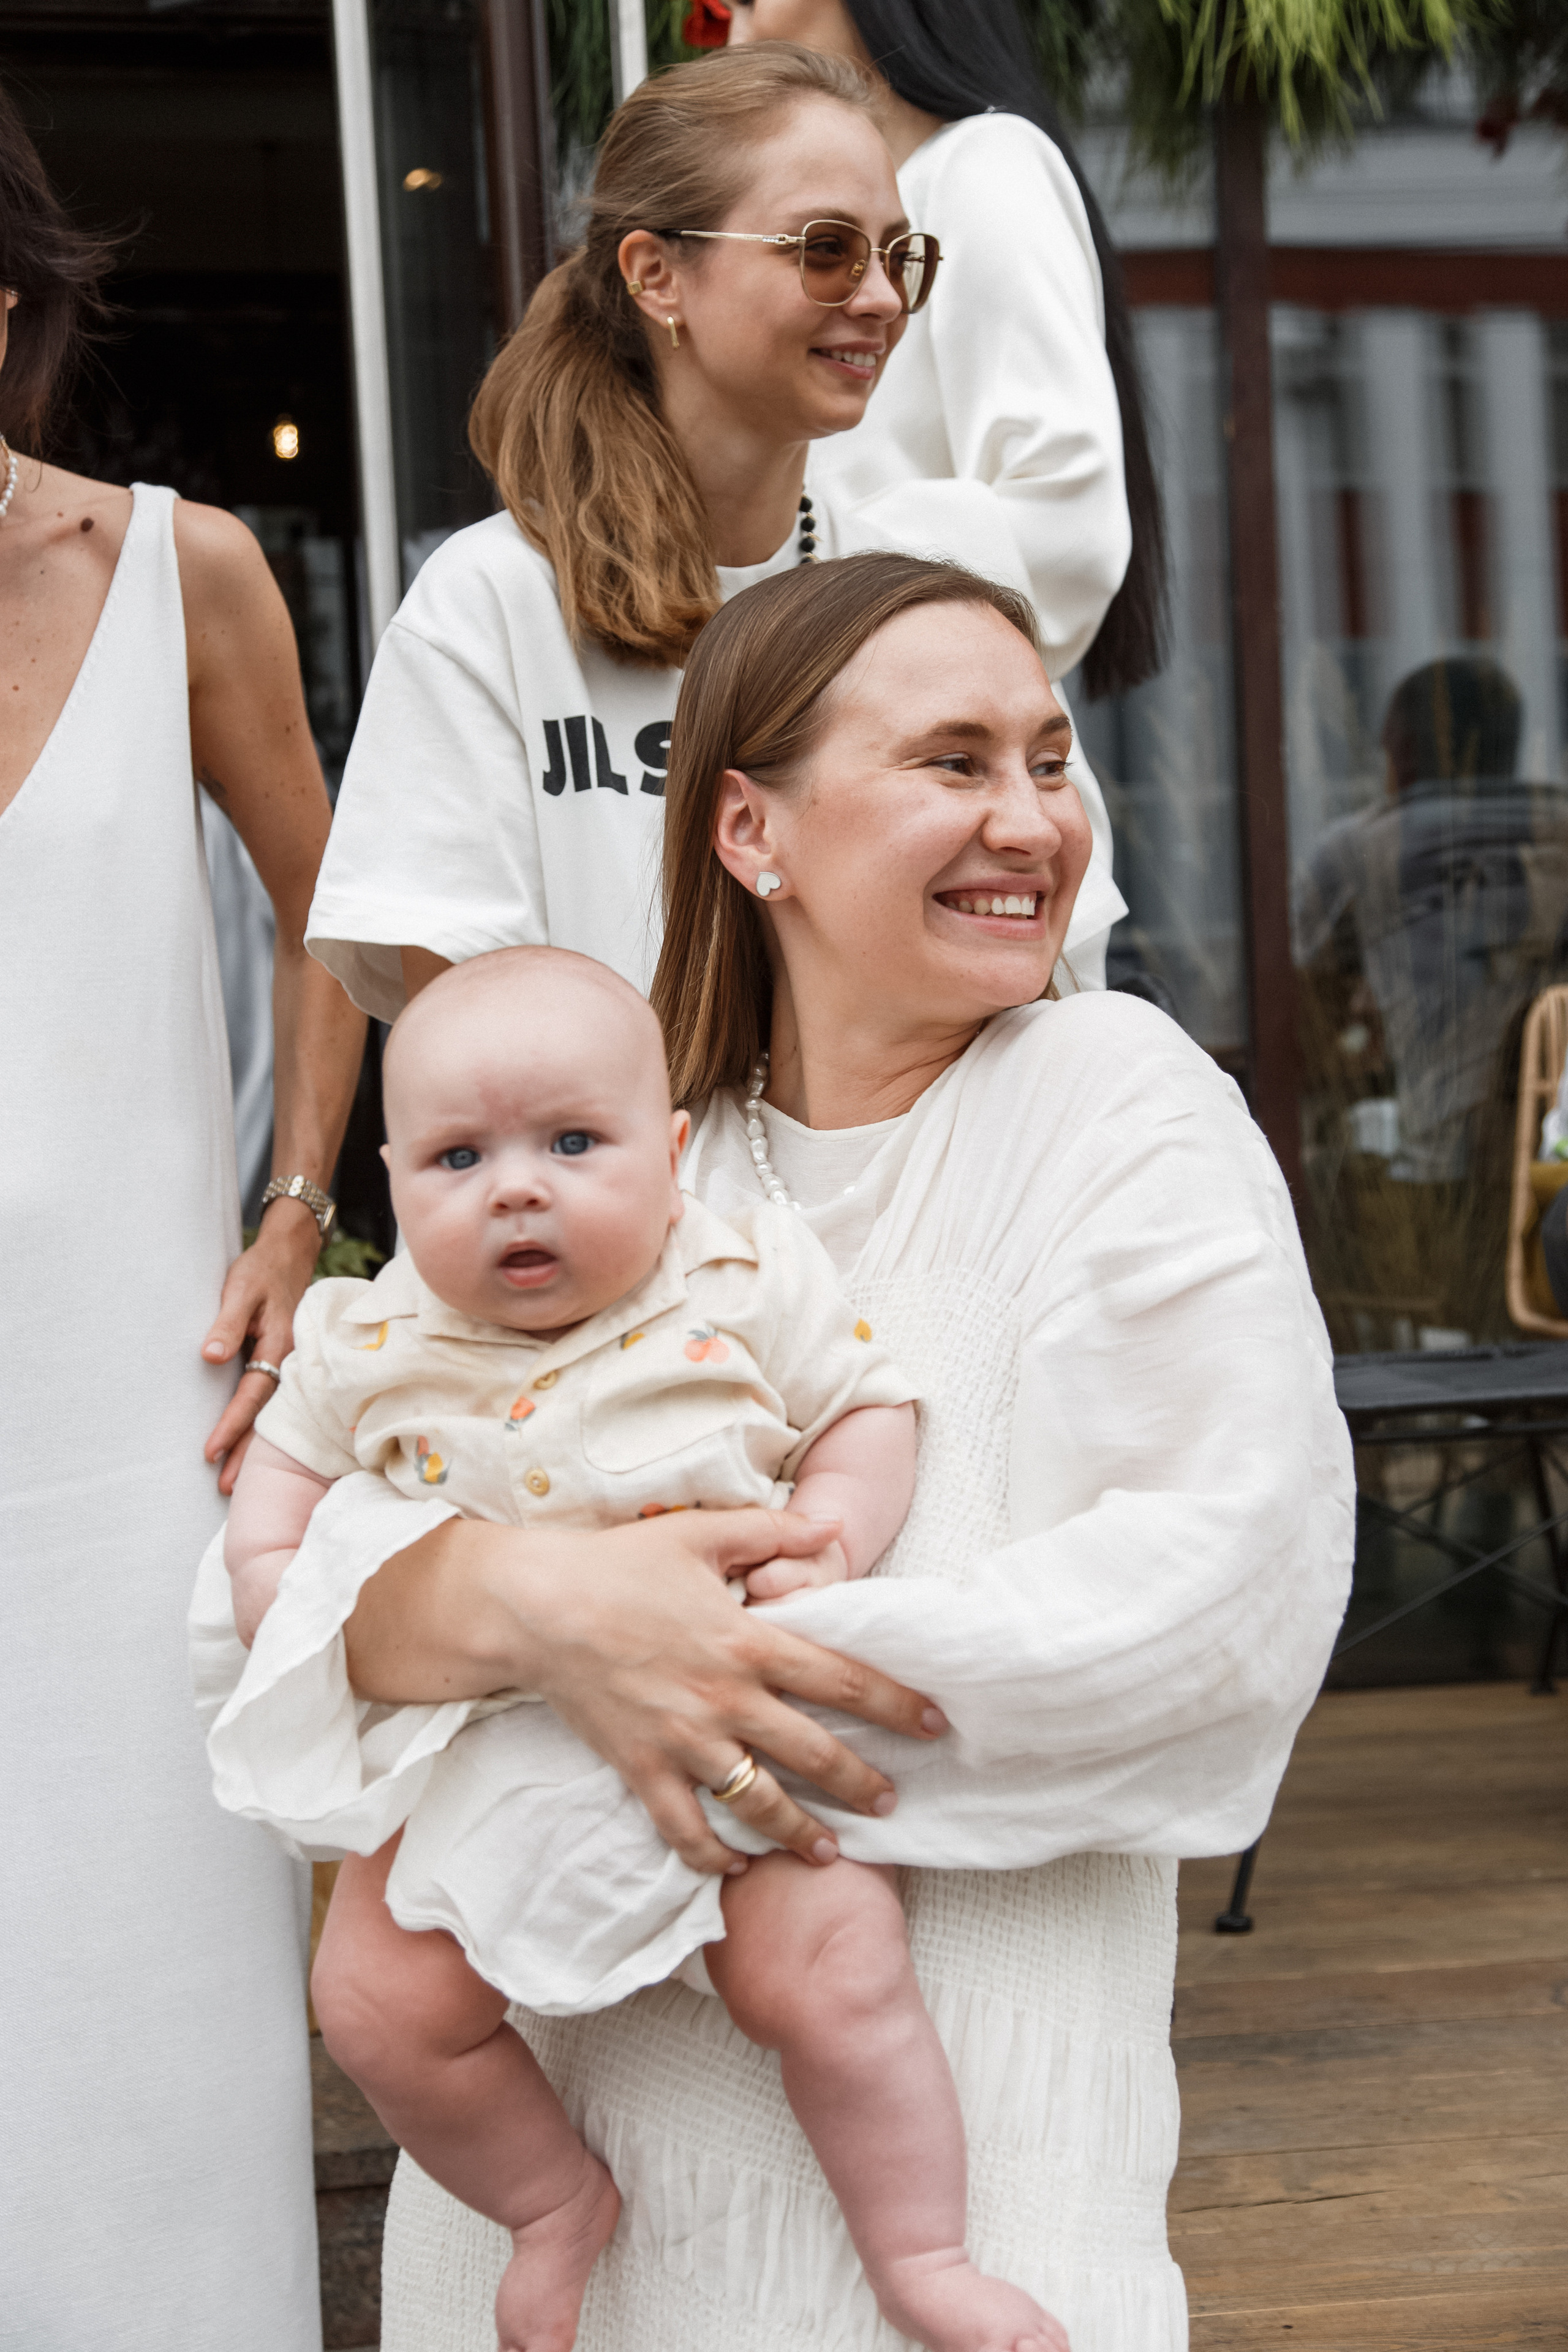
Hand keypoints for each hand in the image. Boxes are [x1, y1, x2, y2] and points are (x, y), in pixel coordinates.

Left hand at [201, 1202, 319, 1492]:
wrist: (288, 1255)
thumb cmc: (260, 1271)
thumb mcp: (240, 1288)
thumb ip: (226, 1322)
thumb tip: (209, 1356)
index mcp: (279, 1345)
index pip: (253, 1394)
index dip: (232, 1424)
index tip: (210, 1451)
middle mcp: (288, 1361)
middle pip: (267, 1415)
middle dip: (247, 1453)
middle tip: (226, 1488)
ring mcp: (288, 1365)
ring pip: (272, 1413)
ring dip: (254, 1446)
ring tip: (234, 1479)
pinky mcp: (282, 1363)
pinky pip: (273, 1402)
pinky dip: (262, 1427)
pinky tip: (253, 1447)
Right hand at [524, 1509, 942, 1874]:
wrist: (536, 1607)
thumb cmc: (619, 1564)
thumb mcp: (701, 1532)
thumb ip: (772, 1531)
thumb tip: (832, 1528)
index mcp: (746, 1641)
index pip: (840, 1679)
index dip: (894, 1704)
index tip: (934, 1724)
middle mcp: (723, 1699)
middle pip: (812, 1754)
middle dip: (862, 1783)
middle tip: (894, 1802)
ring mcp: (682, 1741)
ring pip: (757, 1802)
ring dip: (800, 1833)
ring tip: (832, 1851)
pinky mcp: (641, 1768)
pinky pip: (685, 1829)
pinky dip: (713, 1856)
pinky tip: (738, 1868)